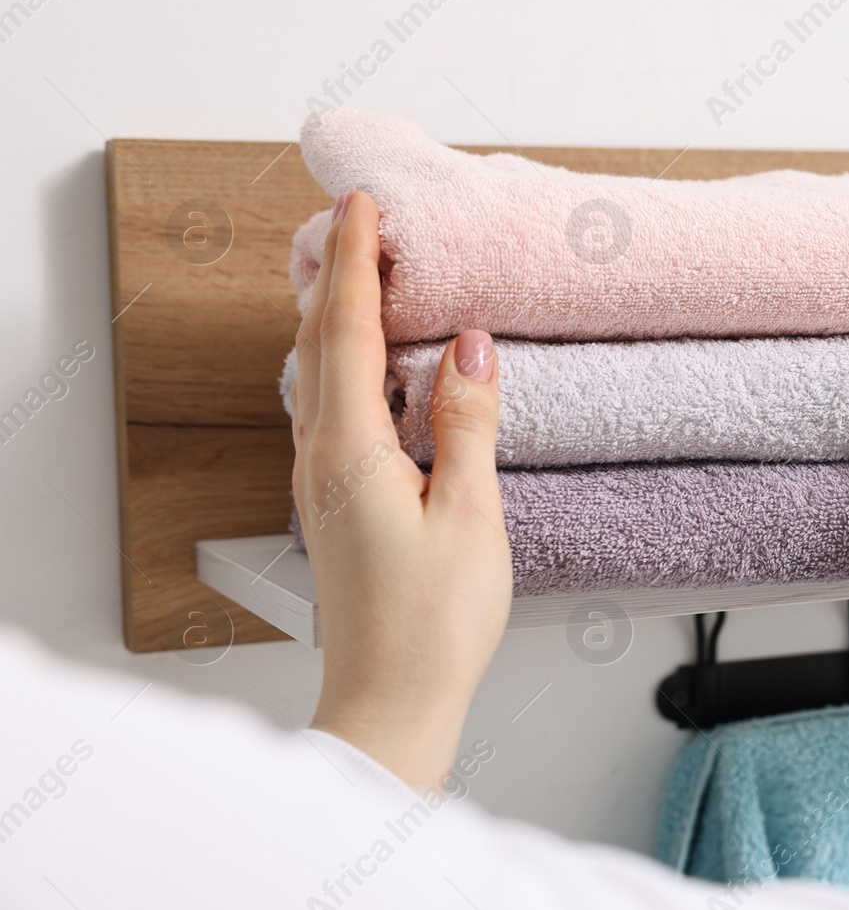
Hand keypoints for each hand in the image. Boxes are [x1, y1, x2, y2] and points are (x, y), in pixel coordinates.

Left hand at [291, 191, 511, 790]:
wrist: (391, 702)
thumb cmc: (433, 625)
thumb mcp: (472, 515)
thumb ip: (468, 424)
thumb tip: (471, 348)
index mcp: (352, 452)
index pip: (349, 332)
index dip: (356, 263)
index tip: (362, 207)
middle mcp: (320, 460)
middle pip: (318, 344)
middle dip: (335, 274)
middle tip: (355, 221)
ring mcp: (318, 484)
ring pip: (314, 376)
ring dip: (330, 316)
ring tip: (352, 273)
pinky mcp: (331, 505)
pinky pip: (324, 409)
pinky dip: (337, 363)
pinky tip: (361, 367)